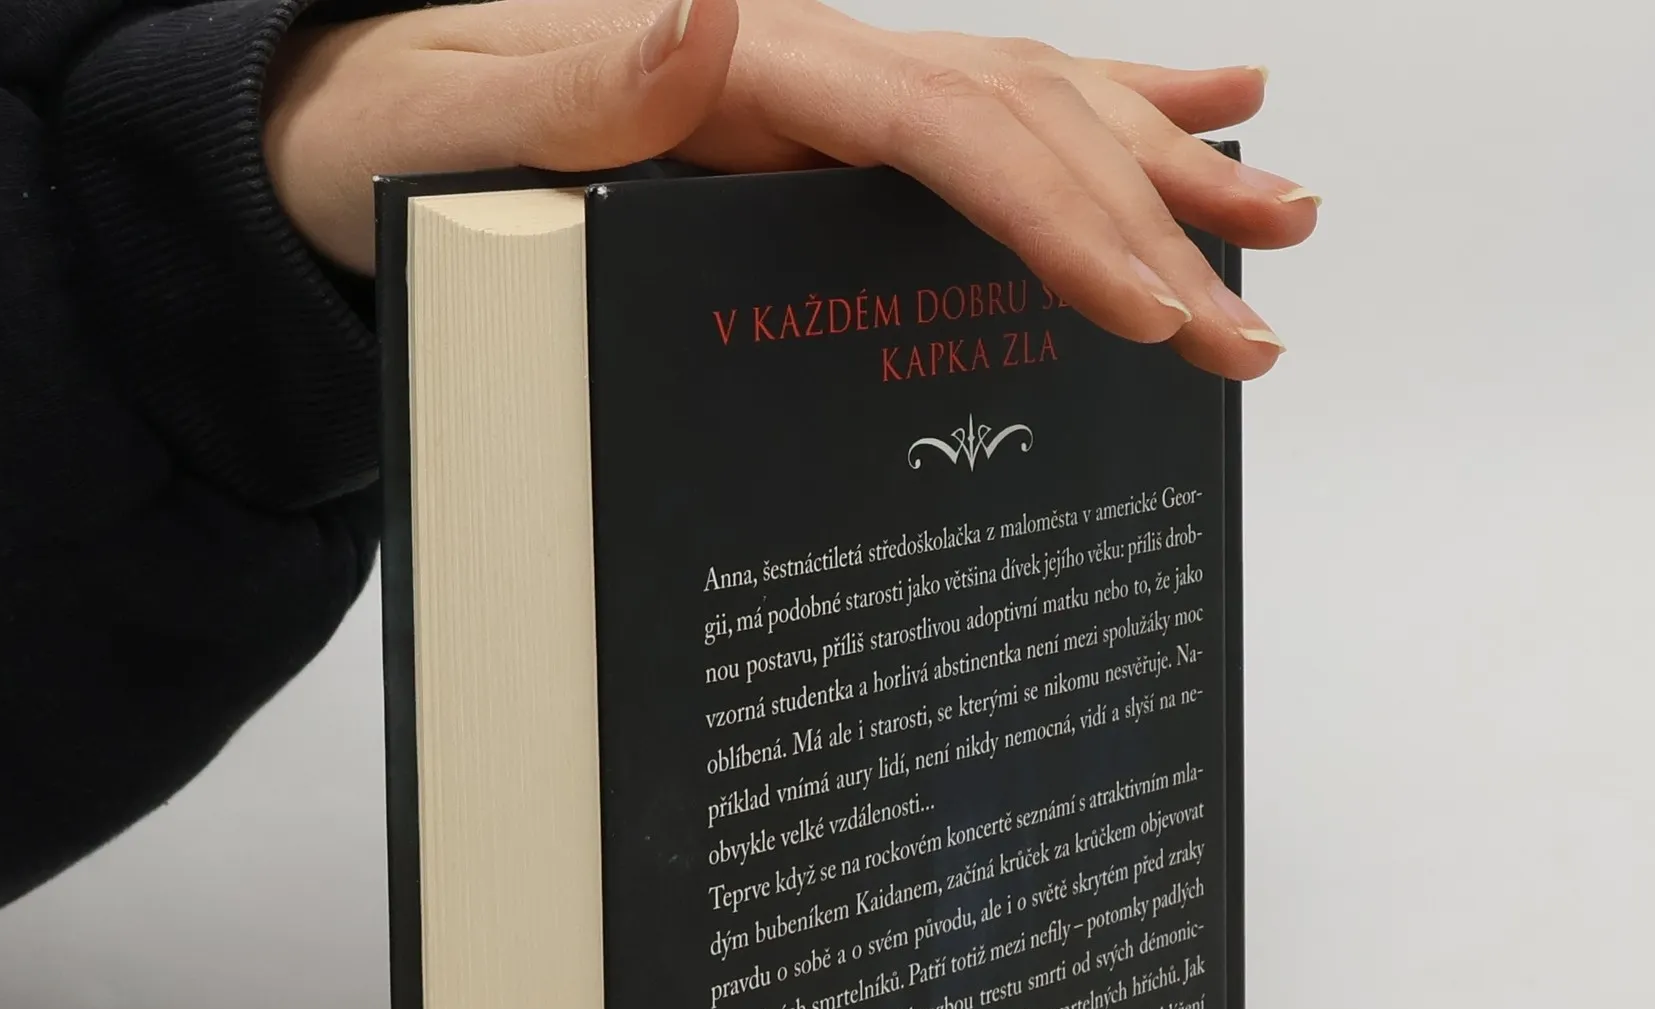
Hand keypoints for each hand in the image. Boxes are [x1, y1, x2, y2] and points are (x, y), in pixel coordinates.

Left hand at [264, 0, 1318, 378]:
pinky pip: (986, 120)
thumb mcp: (473, 112)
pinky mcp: (828, 125)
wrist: (370, 112)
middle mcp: (818, 63)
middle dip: (1151, 231)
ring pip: (1037, 109)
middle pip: (1026, 127)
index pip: (952, 135)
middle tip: (1249, 332)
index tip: (1148, 310)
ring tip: (1283, 211)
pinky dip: (1098, 119)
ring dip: (1166, 165)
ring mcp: (834, 89)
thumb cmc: (412, 129)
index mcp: (761, 69)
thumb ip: (595, 77)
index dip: (1060, 221)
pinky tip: (1195, 112)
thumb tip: (705, 14)